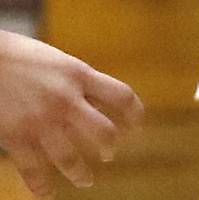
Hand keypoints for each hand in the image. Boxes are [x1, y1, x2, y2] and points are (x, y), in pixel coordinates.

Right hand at [0, 31, 143, 197]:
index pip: (121, 96)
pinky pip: (34, 170)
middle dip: (109, 146)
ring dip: (81, 173)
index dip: (134, 113)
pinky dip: (42, 187)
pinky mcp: (17, 137)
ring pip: (71, 158)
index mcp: (79, 74)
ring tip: (86, 180)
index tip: (136, 126)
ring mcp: (42, 121)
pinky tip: (48, 193)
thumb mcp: (59, 63)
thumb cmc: (21, 57)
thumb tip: (96, 104)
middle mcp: (66, 99)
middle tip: (109, 154)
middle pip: (103, 131)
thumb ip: (78, 83)